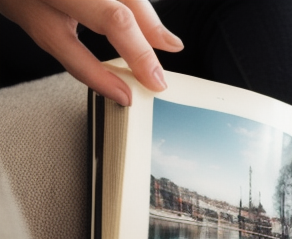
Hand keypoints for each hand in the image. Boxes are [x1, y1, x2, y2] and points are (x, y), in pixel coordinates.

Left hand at [0, 0, 182, 105]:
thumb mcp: (46, 33)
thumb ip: (85, 65)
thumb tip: (120, 92)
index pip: (116, 21)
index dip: (140, 53)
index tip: (153, 81)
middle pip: (133, 5)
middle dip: (155, 37)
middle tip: (161, 72)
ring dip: (152, 24)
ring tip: (161, 46)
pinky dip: (141, 13)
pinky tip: (147, 27)